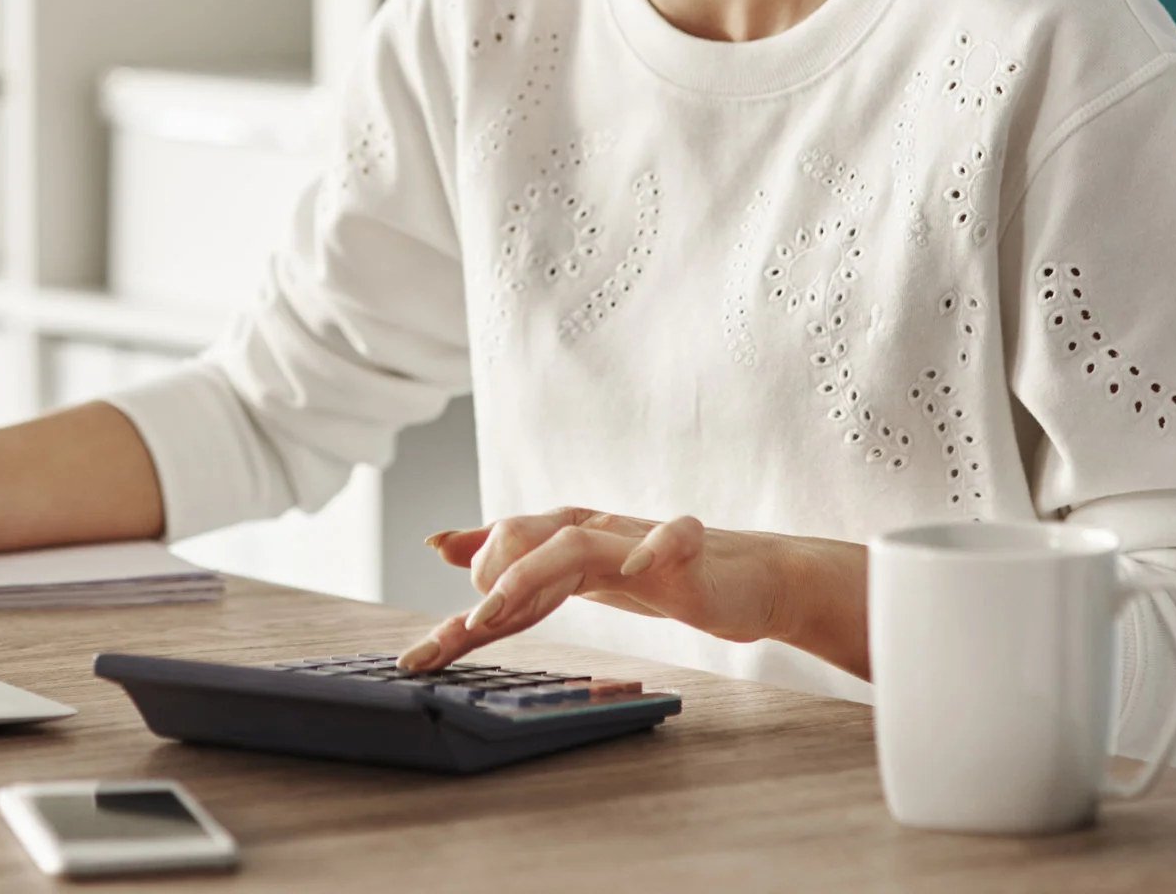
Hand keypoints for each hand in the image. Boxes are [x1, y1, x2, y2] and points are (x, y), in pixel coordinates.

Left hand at [396, 507, 868, 679]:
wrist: (751, 577)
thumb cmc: (664, 576)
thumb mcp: (582, 575)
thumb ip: (517, 563)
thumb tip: (446, 546)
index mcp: (569, 541)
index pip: (505, 558)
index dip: (459, 596)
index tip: (424, 643)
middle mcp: (597, 532)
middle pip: (526, 536)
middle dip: (488, 577)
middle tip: (470, 628)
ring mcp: (640, 539)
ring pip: (576, 538)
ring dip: (531, 570)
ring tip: (496, 605)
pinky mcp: (690, 549)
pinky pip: (671, 538)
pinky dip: (650, 548)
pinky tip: (633, 568)